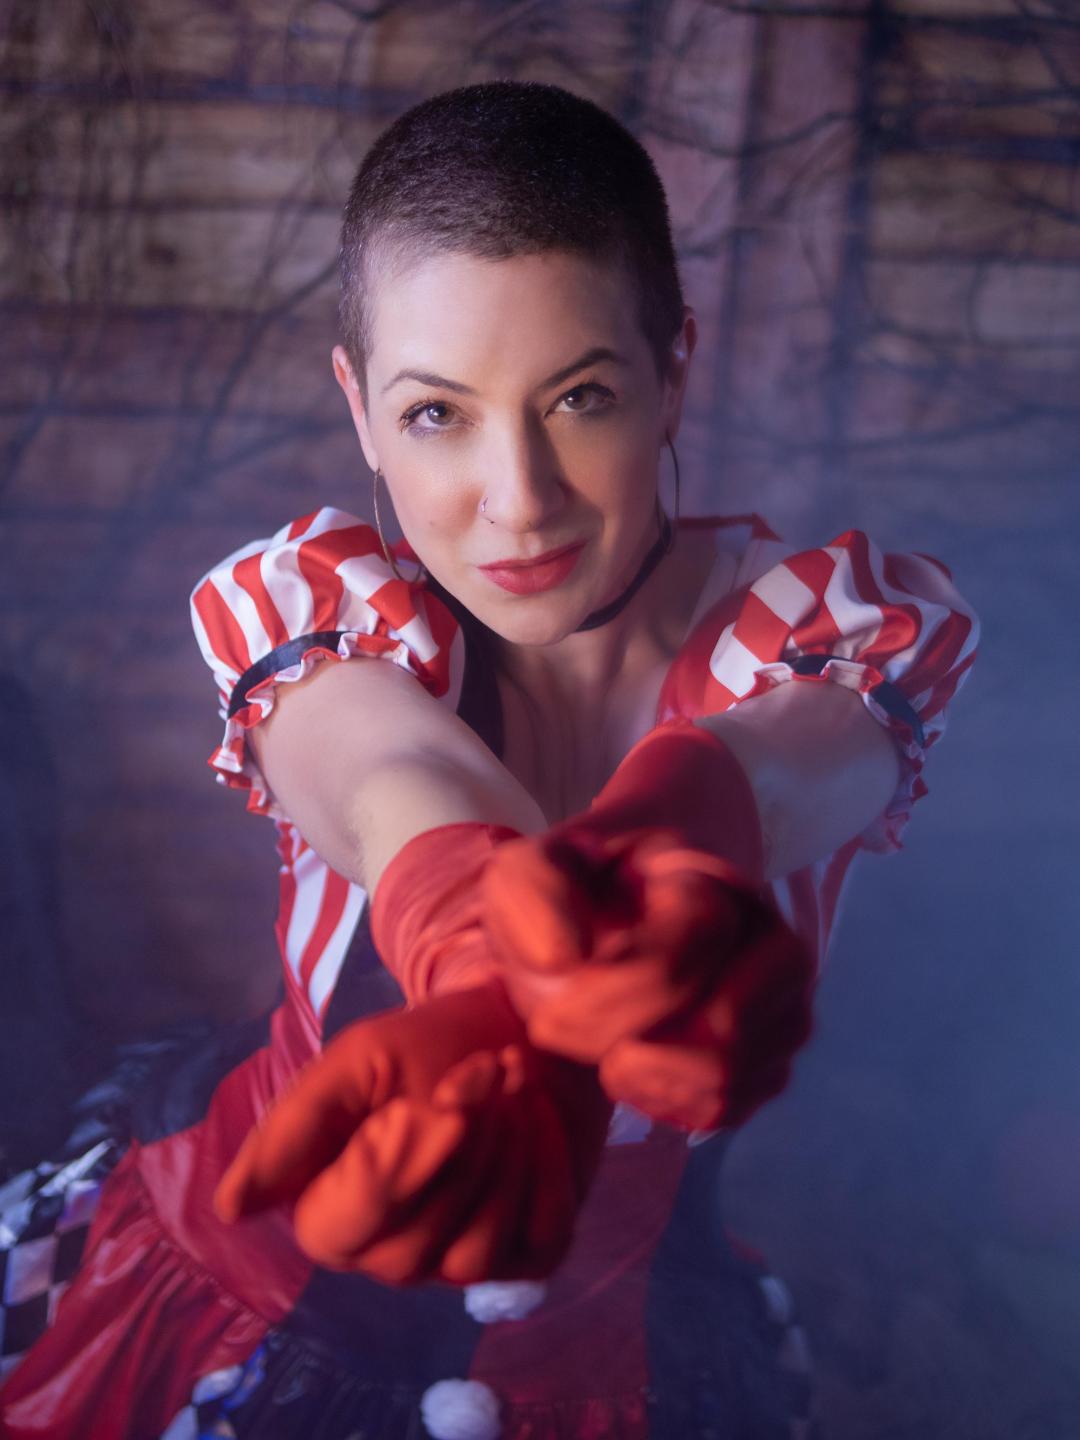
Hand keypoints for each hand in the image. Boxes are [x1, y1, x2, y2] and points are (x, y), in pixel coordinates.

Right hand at [214, 982, 611, 1284]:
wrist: (514, 1027)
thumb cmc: (425, 1046)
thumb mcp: (356, 1062)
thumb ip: (294, 1126)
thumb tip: (230, 1207)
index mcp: (330, 1210)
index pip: (341, 1226)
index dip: (391, 1166)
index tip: (428, 1100)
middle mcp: (388, 1255)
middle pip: (412, 1249)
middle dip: (457, 1152)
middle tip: (484, 1068)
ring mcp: (459, 1264)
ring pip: (475, 1252)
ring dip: (503, 1155)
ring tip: (510, 1076)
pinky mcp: (526, 1254)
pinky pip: (539, 1241)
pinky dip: (545, 1169)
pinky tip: (537, 1111)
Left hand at [481, 824, 814, 1130]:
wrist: (595, 925)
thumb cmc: (567, 899)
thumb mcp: (529, 873)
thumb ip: (535, 895)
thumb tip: (563, 958)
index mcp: (707, 879)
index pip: (680, 959)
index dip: (606, 997)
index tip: (547, 1011)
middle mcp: (768, 939)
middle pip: (725, 1032)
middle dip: (631, 1049)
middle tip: (574, 1035)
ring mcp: (781, 1005)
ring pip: (730, 1078)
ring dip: (646, 1079)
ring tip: (604, 1051)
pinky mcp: (769, 1061)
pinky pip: (727, 1108)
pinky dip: (667, 1103)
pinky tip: (631, 1072)